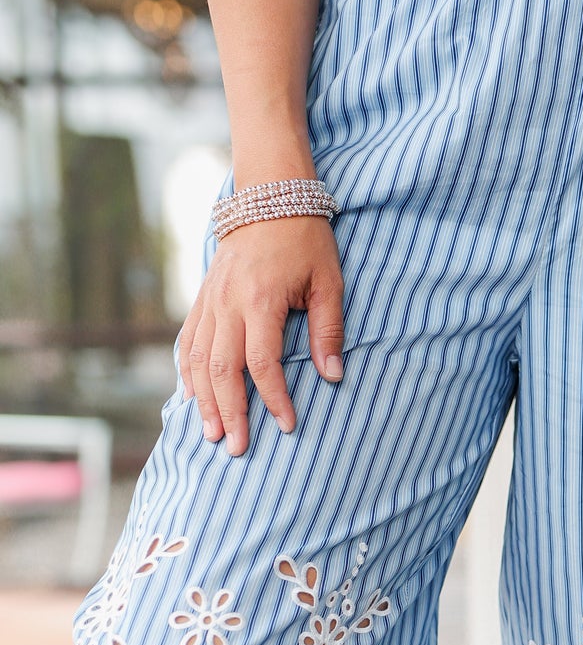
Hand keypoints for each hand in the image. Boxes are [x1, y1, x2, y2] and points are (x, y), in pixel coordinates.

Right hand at [178, 215, 344, 457]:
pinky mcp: (202, 298)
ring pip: (199, 359)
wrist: (268, 196)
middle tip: (237, 448)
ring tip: (212, 434)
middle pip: (222, 369)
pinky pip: (189, 341)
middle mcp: (228, 302)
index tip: (287, 424)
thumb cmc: (305, 239)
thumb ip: (328, 330)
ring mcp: (210, 300)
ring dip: (204, 401)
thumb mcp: (328, 281)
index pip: (262, 361)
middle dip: (230, 412)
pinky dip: (189, 373)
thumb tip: (333, 376)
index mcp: (261, 299)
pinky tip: (193, 398)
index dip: (274, 397)